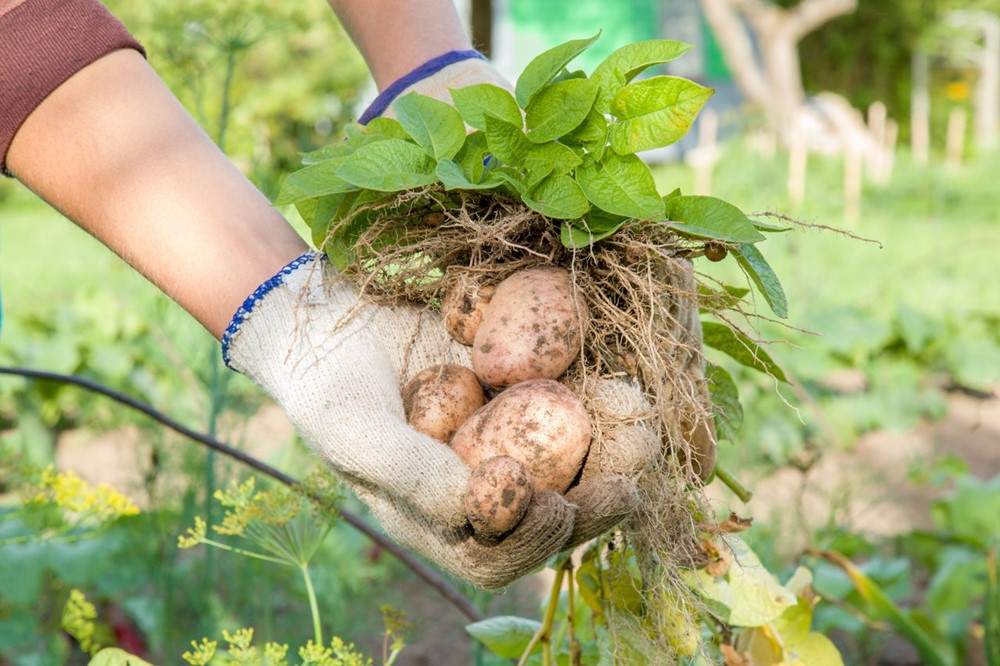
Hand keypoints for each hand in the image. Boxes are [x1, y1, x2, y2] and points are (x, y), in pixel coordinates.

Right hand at [224, 254, 639, 587]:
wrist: (326, 318)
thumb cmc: (329, 386)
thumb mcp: (359, 433)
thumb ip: (414, 477)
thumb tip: (484, 509)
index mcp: (437, 519)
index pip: (496, 556)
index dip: (534, 543)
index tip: (560, 507)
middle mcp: (478, 487)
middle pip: (549, 513)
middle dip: (596, 498)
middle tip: (632, 472)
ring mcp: (502, 440)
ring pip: (570, 462)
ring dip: (610, 447)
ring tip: (639, 421)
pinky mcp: (517, 396)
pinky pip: (564, 409)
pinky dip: (595, 400)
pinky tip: (617, 380)